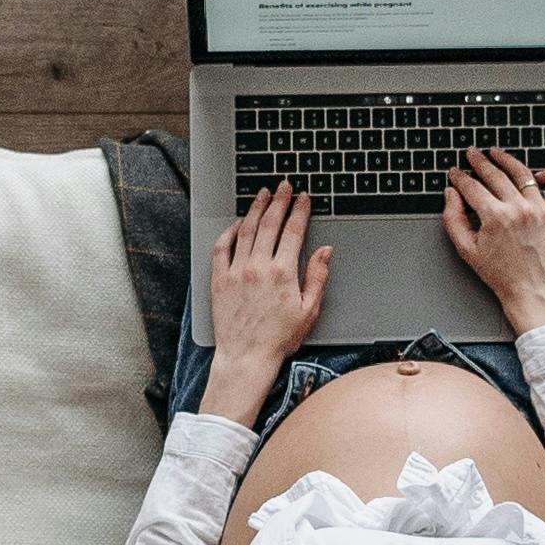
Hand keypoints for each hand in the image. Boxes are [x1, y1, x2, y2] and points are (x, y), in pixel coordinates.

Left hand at [200, 184, 329, 420]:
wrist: (247, 357)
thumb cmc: (279, 338)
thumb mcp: (309, 310)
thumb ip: (317, 277)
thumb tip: (324, 251)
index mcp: (282, 273)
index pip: (293, 231)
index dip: (300, 211)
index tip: (304, 198)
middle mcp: (258, 267)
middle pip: (269, 224)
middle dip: (279, 201)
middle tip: (284, 187)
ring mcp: (236, 271)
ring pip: (245, 230)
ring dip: (255, 209)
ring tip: (263, 195)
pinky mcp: (219, 279)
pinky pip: (222, 247)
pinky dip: (229, 231)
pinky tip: (237, 223)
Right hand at [442, 144, 544, 331]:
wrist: (532, 291)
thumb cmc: (501, 274)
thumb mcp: (467, 250)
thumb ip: (453, 219)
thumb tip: (451, 195)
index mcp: (494, 217)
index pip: (471, 187)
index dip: (460, 177)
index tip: (455, 172)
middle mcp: (518, 209)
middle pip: (494, 175)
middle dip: (479, 161)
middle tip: (472, 154)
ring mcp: (539, 209)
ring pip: (522, 173)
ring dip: (507, 159)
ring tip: (497, 153)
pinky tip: (539, 173)